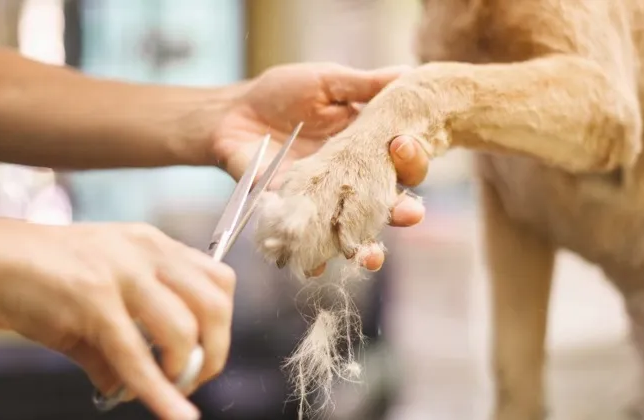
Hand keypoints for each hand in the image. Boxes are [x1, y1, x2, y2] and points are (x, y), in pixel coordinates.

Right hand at [0, 218, 234, 419]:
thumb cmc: (37, 275)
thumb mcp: (97, 295)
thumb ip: (123, 337)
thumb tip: (128, 386)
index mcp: (154, 245)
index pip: (219, 280)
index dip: (223, 324)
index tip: (209, 352)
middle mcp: (147, 252)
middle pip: (215, 303)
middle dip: (216, 350)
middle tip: (196, 377)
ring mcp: (121, 273)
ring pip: (184, 329)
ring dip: (185, 370)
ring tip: (170, 387)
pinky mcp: (93, 300)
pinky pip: (135, 356)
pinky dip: (159, 391)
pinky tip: (174, 413)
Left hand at [210, 63, 429, 271]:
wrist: (232, 115)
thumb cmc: (282, 94)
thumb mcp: (327, 83)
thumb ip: (364, 85)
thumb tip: (409, 73)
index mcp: (366, 149)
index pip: (401, 162)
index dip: (411, 160)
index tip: (405, 147)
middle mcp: (351, 180)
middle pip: (386, 203)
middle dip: (402, 212)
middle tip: (411, 214)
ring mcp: (324, 202)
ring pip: (353, 231)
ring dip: (366, 247)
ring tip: (371, 257)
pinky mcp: (293, 215)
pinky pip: (307, 241)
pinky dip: (313, 258)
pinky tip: (318, 267)